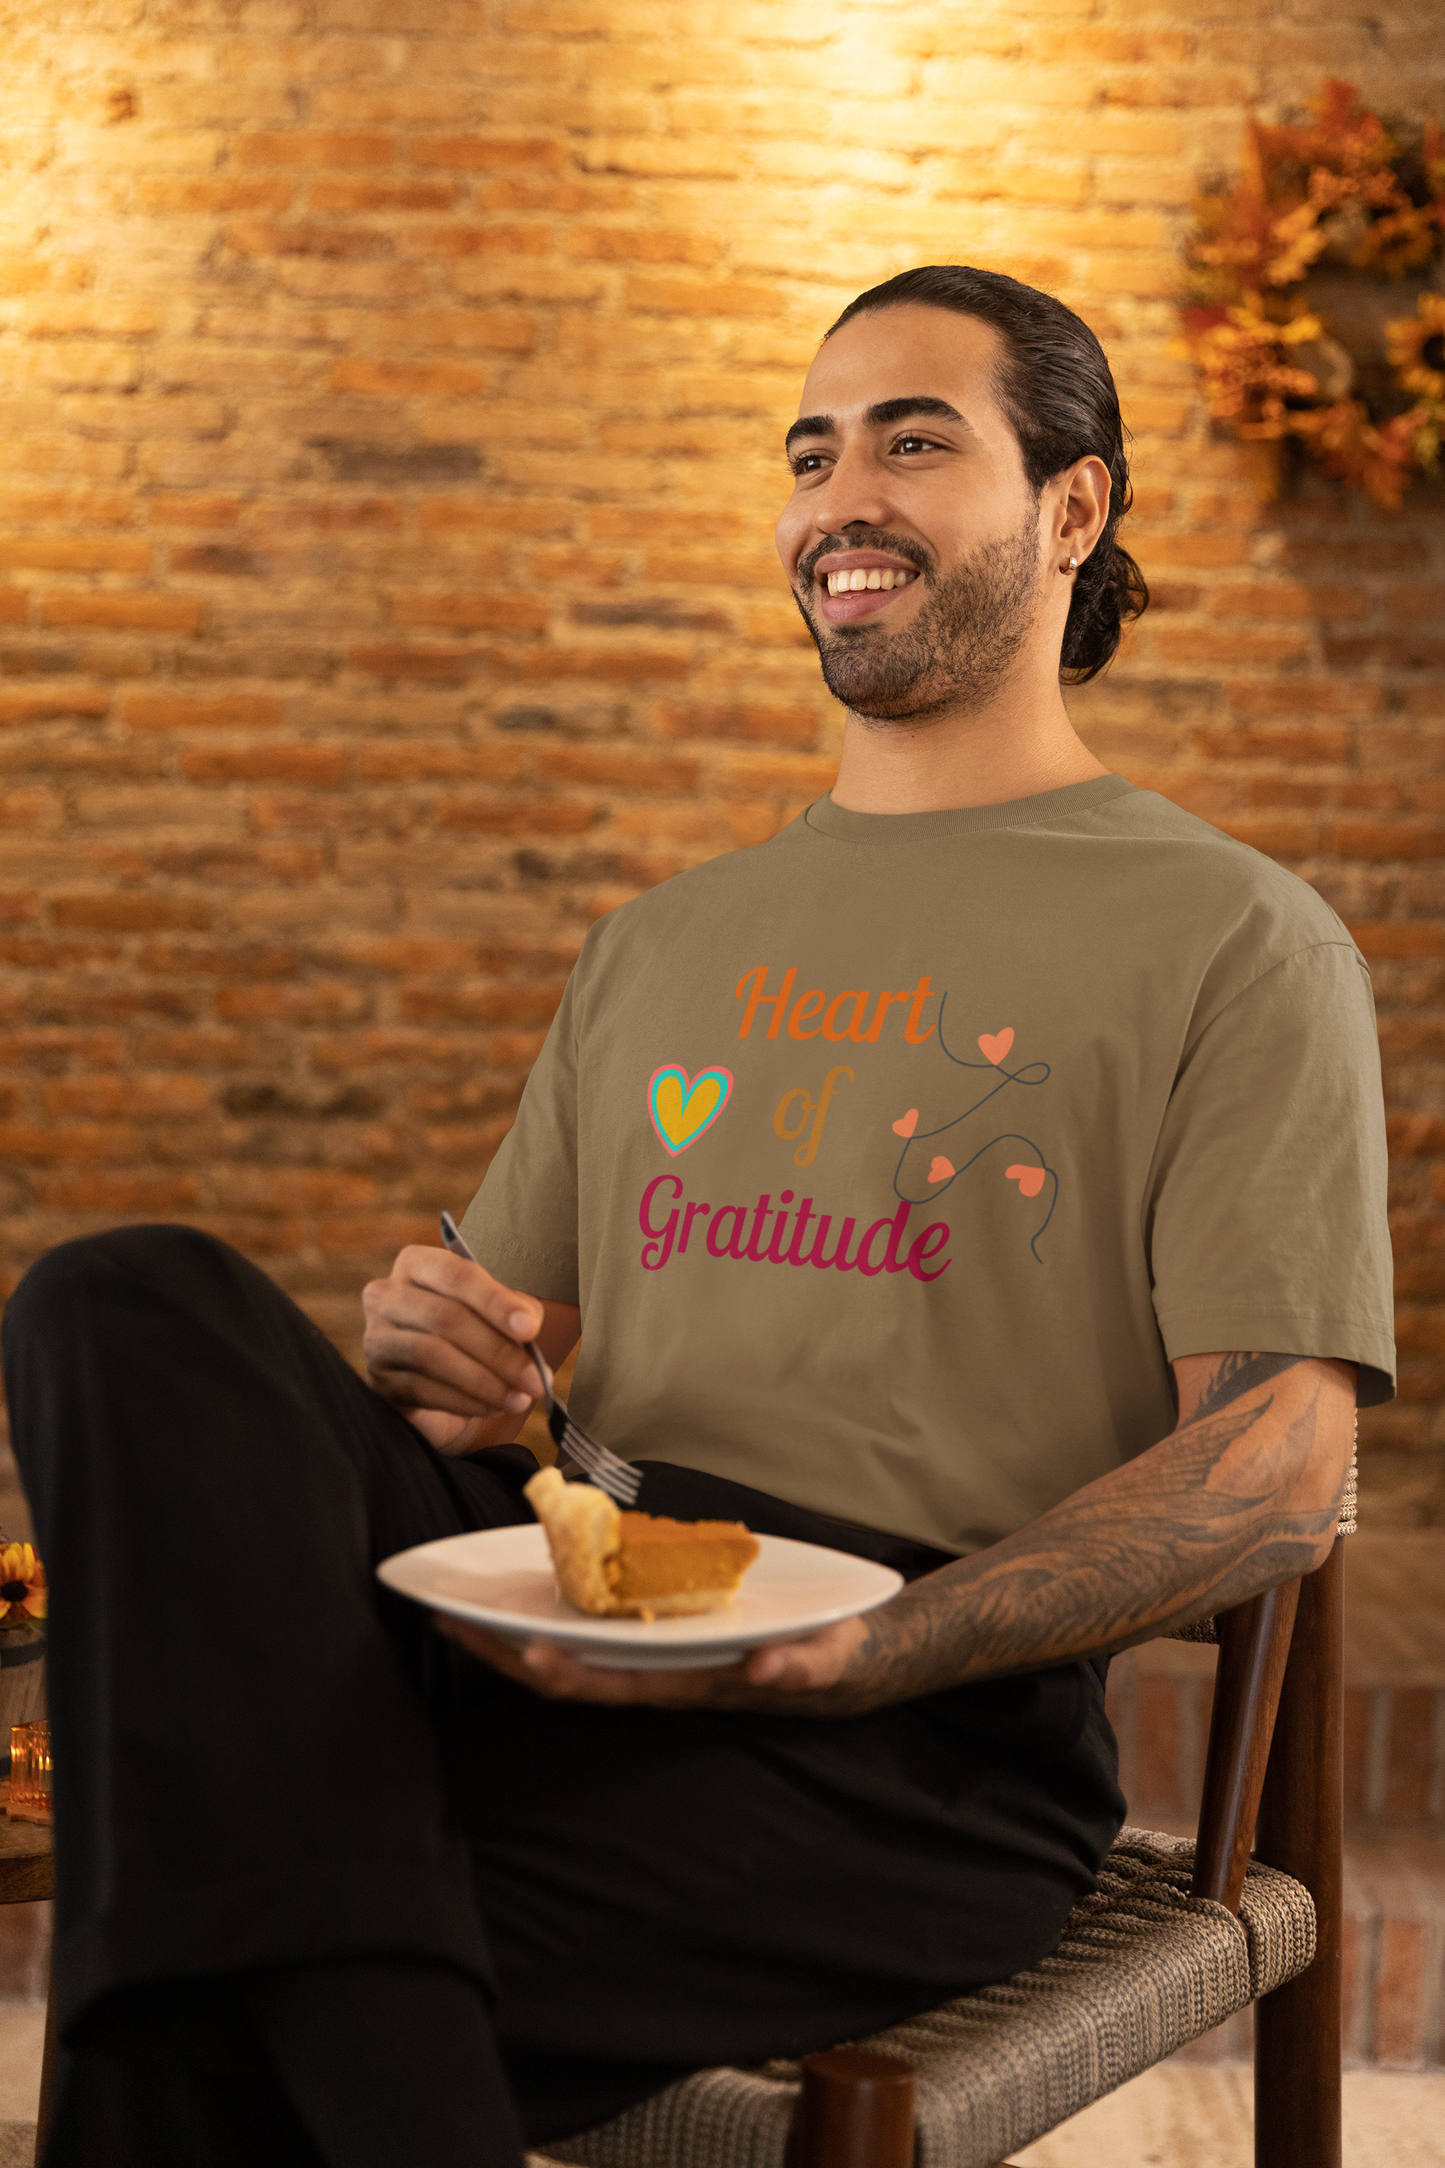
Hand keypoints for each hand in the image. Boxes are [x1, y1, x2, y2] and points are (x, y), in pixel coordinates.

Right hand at [362, 1245, 554, 1453]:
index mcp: (418, 1264)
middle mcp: (387, 1295)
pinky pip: (422, 1390)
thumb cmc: (474, 1334)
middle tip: (536, 1378)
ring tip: (519, 1398)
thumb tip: (528, 1323)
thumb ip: (514, 1309)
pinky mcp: (377, 1380)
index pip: (456, 1274)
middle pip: (445, 1317)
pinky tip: (492, 1407)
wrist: (442, 1382)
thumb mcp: (497, 1313)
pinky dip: (464, 1401)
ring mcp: (376, 1338)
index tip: (530, 1328)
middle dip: (498, 1351)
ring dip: (484, 1381)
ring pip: (431, 1355)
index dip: (495, 1300)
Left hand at [433, 1611, 873, 1712]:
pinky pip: (585, 1630)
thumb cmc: (829, 1657)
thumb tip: (764, 1670)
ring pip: (566, 1653)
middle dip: (504, 1654)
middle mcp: (658, 1676)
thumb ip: (797, 1667)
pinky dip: (544, 1614)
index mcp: (690, 1684)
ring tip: (453, 1608)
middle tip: (444, 1620)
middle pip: (567, 1675)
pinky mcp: (653, 1634)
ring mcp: (651, 1657)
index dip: (566, 1676)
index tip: (525, 1654)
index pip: (614, 1686)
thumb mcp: (824, 1660)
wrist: (843, 1657)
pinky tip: (511, 1591)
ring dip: (508, 1636)